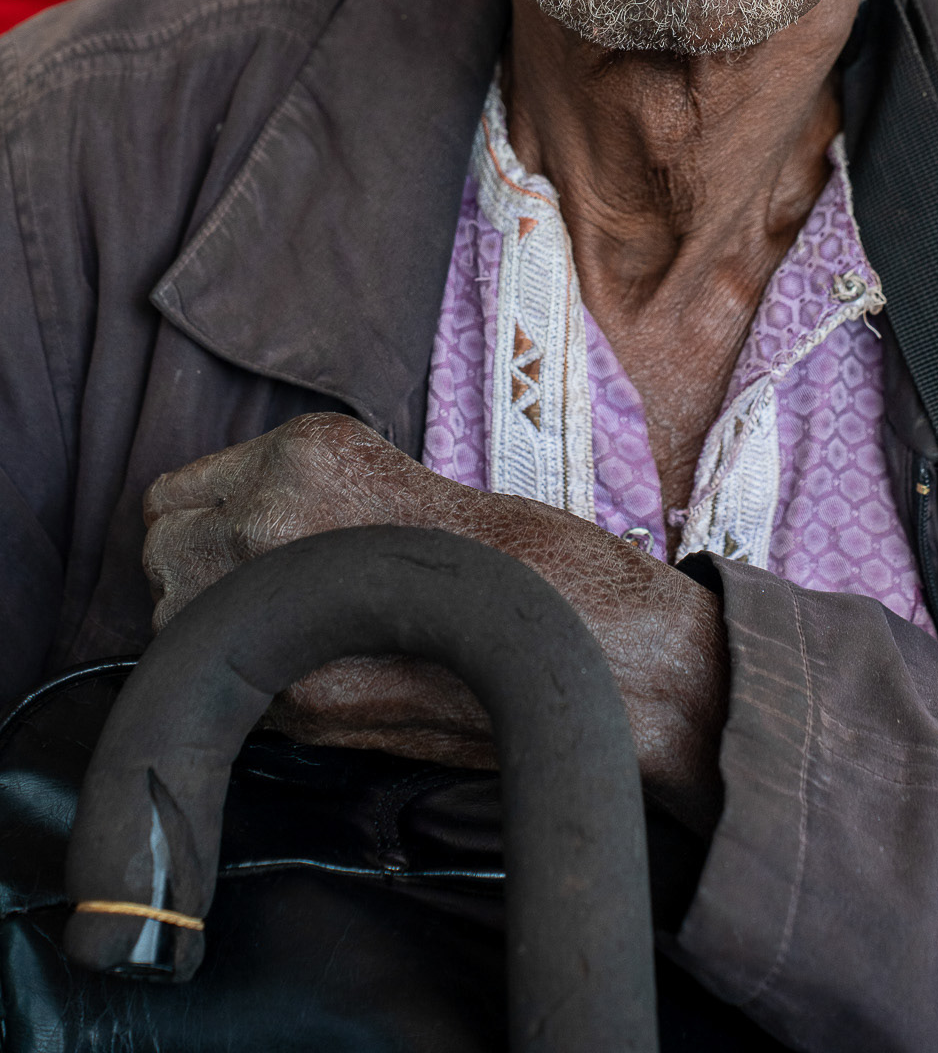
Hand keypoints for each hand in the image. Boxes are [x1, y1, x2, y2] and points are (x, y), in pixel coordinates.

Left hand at [143, 413, 726, 829]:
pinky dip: (253, 670)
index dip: (201, 519)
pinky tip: (314, 655)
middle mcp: (273, 522)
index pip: (170, 495)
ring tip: (294, 617)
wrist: (570, 633)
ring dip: (213, 623)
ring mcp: (280, 612)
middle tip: (264, 581)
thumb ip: (289, 491)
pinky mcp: (293, 693)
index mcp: (304, 455)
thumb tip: (212, 531)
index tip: (234, 535)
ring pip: (173, 621)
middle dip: (194, 570)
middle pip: (157, 554)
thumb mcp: (382, 473)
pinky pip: (228, 676)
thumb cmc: (496, 548)